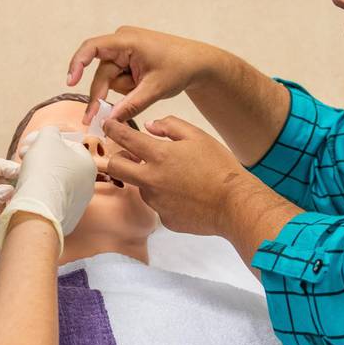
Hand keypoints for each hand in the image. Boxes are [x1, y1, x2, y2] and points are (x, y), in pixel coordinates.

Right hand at [0, 126, 96, 252]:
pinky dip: (40, 192)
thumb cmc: (46, 169)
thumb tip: (51, 133)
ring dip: (39, 172)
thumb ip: (51, 131)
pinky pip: (51, 198)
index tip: (29, 142)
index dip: (46, 139)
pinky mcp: (65, 217)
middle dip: (40, 155)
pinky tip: (29, 190)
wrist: (38, 208)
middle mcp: (87, 184)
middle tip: (23, 155)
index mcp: (88, 163)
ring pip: (55, 181)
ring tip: (23, 171)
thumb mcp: (47, 137)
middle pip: (61, 163)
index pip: (68, 144)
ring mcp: (77, 203)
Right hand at [65, 26, 222, 124]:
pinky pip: (117, 78)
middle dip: (102, 95)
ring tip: (145, 89)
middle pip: (101, 73)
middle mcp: (121, 41)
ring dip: (123, 90)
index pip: (92, 47)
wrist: (196, 62)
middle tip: (92, 119)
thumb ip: (131, 105)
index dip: (77, 63)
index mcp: (127, 40)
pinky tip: (142, 86)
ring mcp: (123, 49)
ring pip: (109, 78)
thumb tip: (109, 120)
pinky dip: (127, 87)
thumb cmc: (180, 67)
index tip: (71, 81)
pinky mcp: (125, 58)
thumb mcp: (155, 89)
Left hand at [101, 117, 275, 237]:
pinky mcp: (164, 218)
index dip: (112, 128)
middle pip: (116, 167)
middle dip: (117, 157)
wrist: (234, 204)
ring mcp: (156, 202)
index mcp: (158, 155)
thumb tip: (150, 126)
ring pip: (138, 186)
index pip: (123, 138)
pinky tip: (184, 194)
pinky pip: (157, 204)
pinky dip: (164, 196)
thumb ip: (170, 126)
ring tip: (173, 175)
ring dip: (146, 178)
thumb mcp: (197, 136)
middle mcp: (151, 180)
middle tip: (130, 154)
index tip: (109, 126)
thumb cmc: (219, 167)